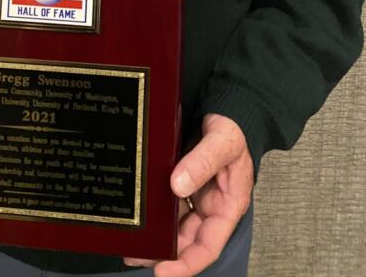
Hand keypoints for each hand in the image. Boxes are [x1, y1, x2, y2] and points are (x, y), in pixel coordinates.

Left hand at [123, 113, 252, 275]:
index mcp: (228, 206)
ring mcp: (195, 194)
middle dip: (163, 252)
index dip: (187, 263)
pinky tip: (136, 211)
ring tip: (130, 239)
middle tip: (135, 254)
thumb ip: (203, 161)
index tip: (163, 271)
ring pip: (174, 224)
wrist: (226, 106)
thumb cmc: (234, 127)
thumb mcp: (224, 143)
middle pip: (187, 240)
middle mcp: (210, 206)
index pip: (209, 245)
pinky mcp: (180, 180)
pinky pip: (166, 201)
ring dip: (156, 233)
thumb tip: (177, 185)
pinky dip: (152, 209)